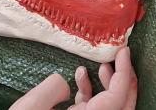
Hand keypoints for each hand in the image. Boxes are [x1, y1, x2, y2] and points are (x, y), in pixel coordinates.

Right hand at [11, 48, 137, 109]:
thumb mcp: (30, 109)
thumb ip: (51, 89)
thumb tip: (65, 82)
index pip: (117, 99)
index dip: (124, 73)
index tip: (124, 51)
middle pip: (123, 106)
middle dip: (125, 81)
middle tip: (120, 57)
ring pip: (111, 108)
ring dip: (110, 86)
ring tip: (101, 66)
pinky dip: (92, 94)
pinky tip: (79, 77)